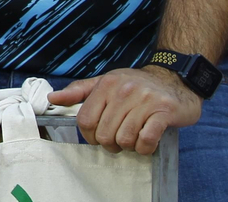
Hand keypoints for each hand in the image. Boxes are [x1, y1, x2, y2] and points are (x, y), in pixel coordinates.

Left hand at [50, 66, 202, 154]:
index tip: (97, 138)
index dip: (88, 135)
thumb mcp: (105, 82)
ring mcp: (144, 101)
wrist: (174, 79)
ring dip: (128, 146)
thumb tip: (52, 99)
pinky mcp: (164, 112)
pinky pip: (147, 139)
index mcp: (105, 85)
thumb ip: (78, 91)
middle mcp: (123, 91)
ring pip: (124, 139)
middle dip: (109, 144)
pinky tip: (146, 143)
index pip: (85, 120)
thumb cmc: (135, 84)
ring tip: (133, 140)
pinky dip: (145, 148)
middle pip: (104, 133)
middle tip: (118, 141)